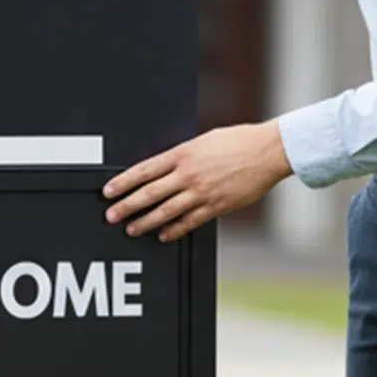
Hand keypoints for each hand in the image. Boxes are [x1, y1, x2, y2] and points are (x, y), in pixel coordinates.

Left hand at [104, 122, 294, 241]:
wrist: (268, 151)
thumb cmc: (239, 141)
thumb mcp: (204, 141)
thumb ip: (184, 155)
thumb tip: (168, 167)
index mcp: (183, 154)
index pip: (144, 170)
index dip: (123, 182)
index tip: (108, 191)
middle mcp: (188, 174)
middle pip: (149, 193)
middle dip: (126, 206)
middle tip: (111, 215)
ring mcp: (202, 192)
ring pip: (166, 211)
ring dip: (145, 222)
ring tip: (132, 229)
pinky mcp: (216, 206)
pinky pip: (189, 221)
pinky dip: (174, 229)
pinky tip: (163, 235)